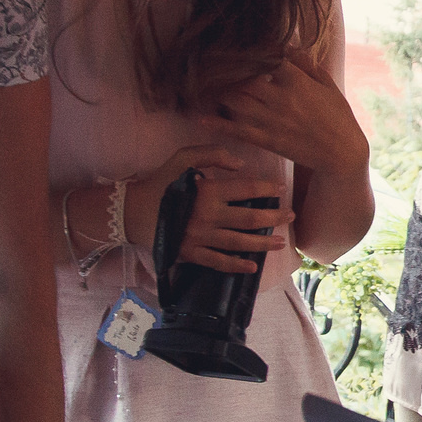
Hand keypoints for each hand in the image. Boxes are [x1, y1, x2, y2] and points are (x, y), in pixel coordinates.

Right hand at [89, 150, 293, 274]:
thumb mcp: (182, 158)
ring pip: (239, 242)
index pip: (246, 190)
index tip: (281, 189)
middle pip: (250, 218)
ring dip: (263, 243)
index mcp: (208, 191)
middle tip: (290, 216)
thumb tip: (241, 165)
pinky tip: (252, 267)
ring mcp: (200, 238)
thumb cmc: (160, 182)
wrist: (131, 211)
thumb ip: (211, 154)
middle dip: (274, 217)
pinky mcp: (191, 254)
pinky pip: (218, 263)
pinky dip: (236, 266)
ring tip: (280, 242)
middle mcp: (208, 216)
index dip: (267, 189)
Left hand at [216, 51, 368, 178]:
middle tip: (209, 62)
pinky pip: (237, 130)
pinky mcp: (267, 140)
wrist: (341, 153)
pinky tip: (202, 117)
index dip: (250, 49)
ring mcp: (272, 120)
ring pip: (235, 101)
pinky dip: (218, 123)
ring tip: (204, 83)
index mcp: (297, 81)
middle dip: (225, 69)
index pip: (266, 57)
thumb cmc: (338, 115)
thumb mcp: (327, 83)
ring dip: (218, 91)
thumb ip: (306, 63)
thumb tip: (287, 44)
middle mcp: (281, 98)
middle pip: (243, 78)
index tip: (237, 43)